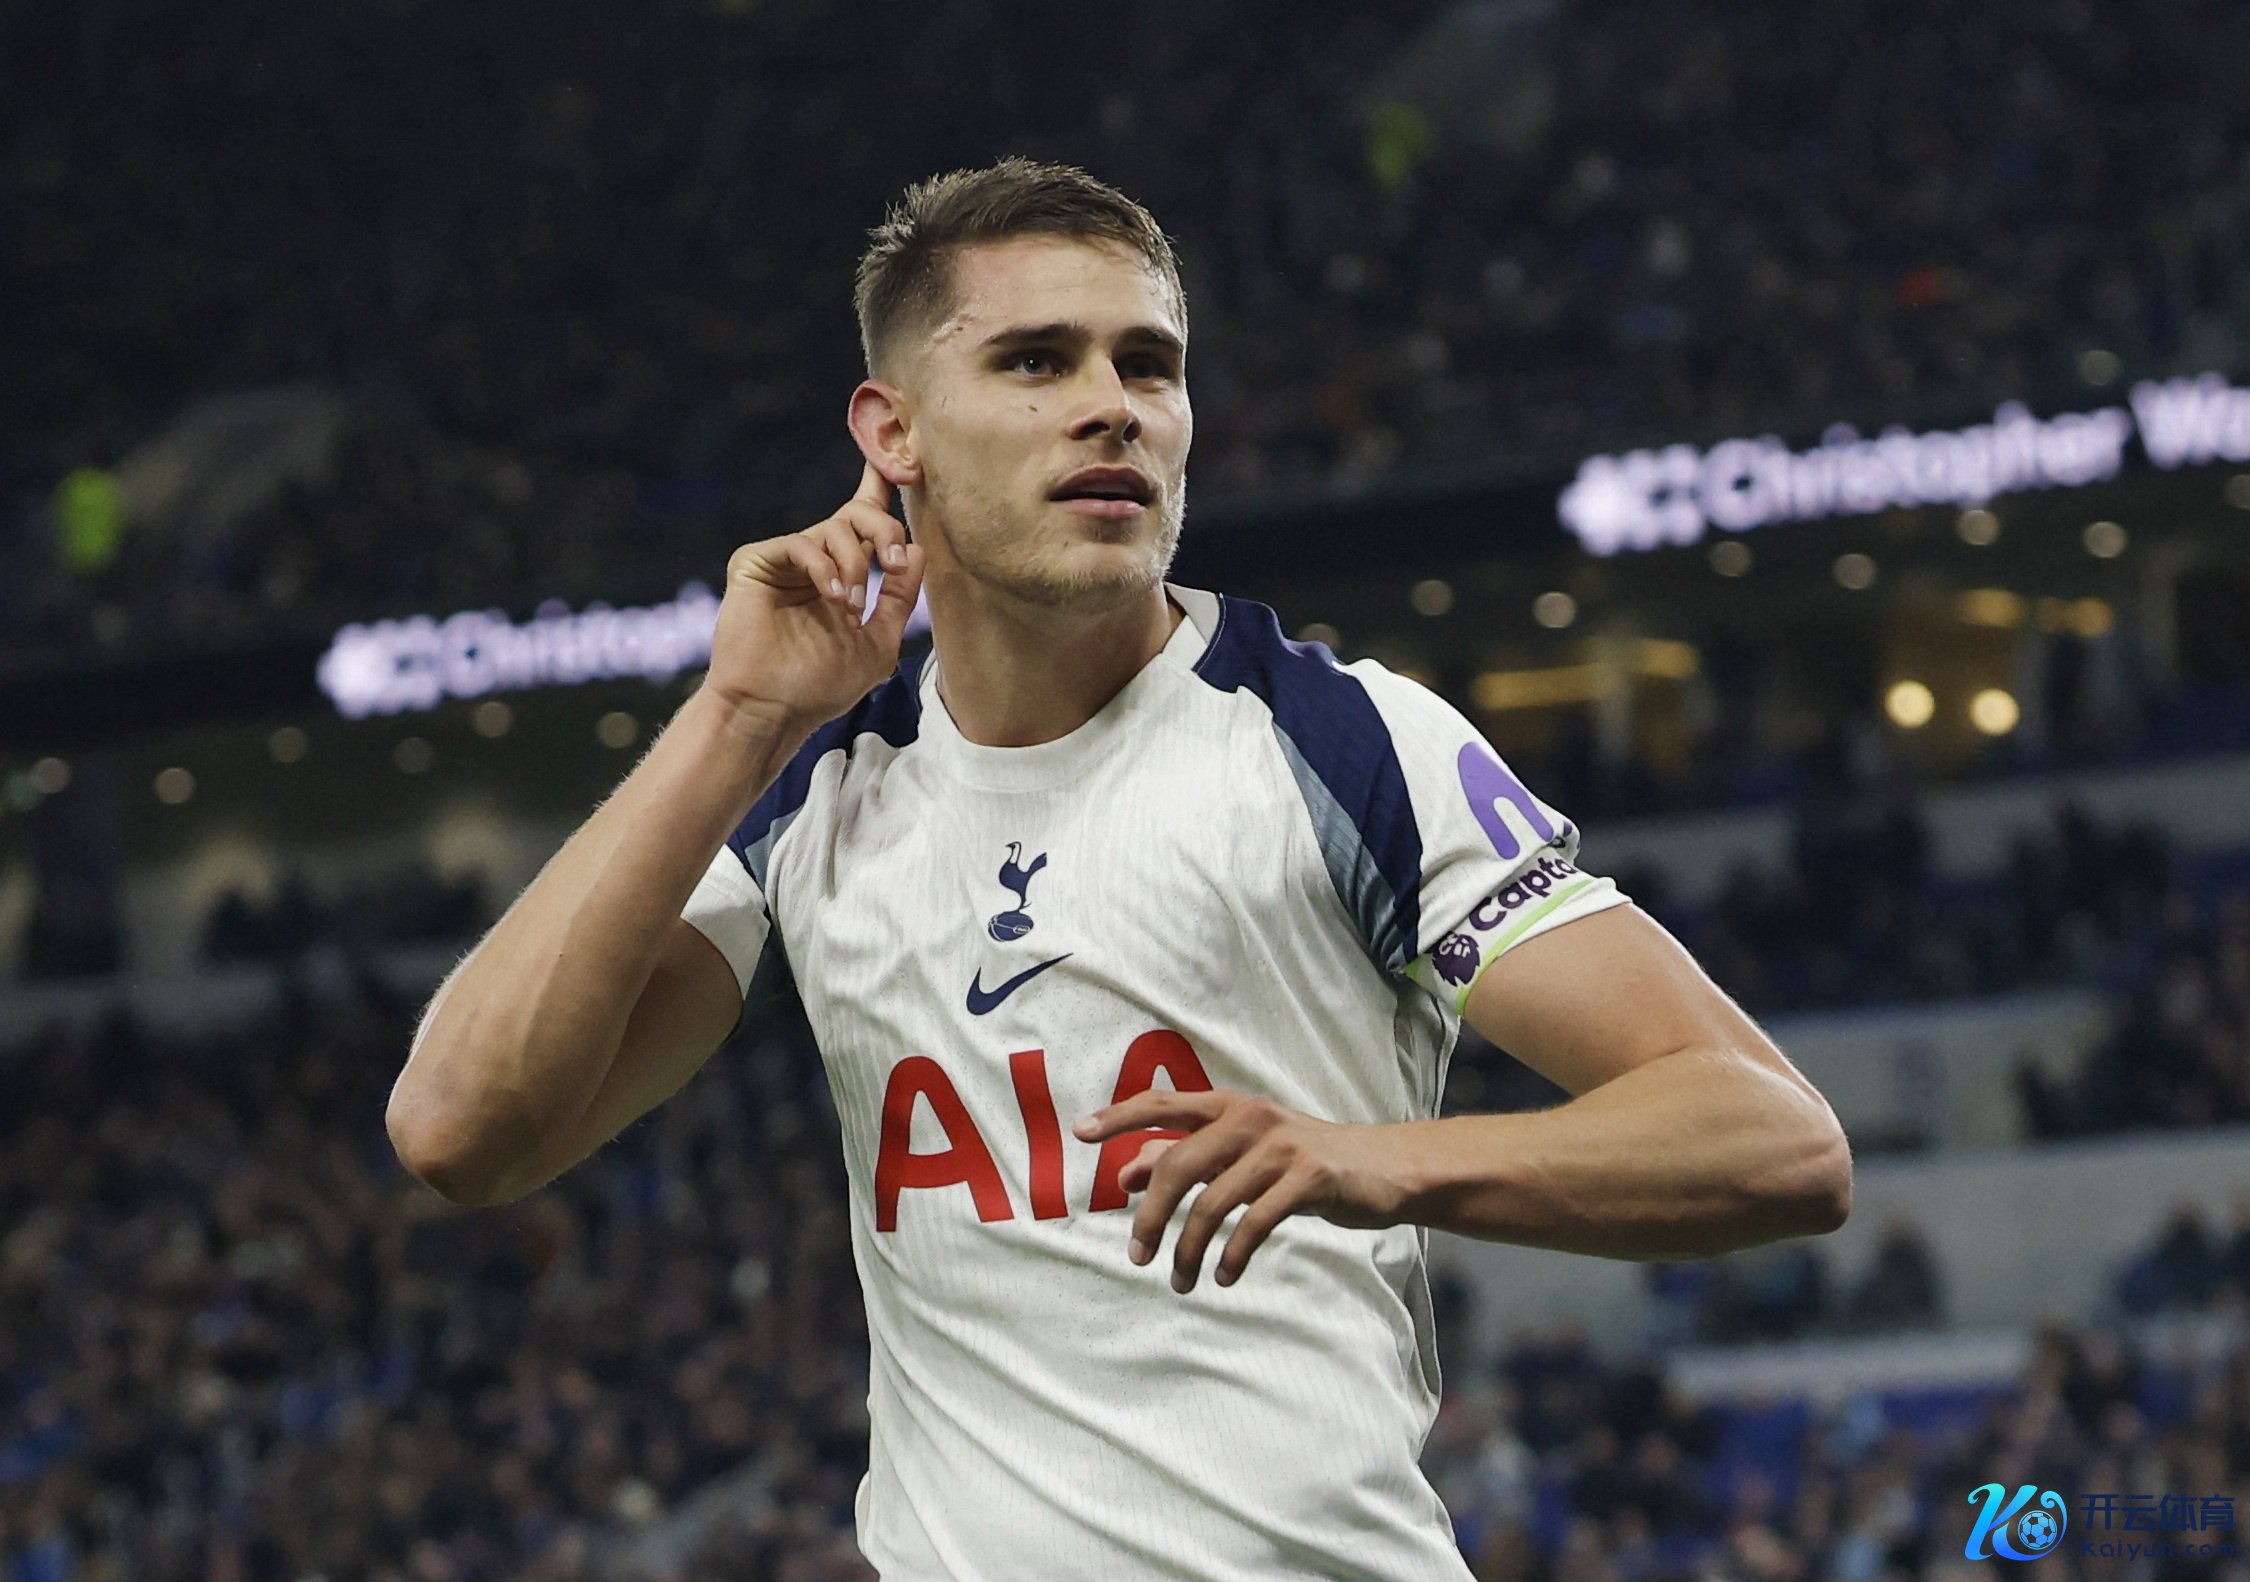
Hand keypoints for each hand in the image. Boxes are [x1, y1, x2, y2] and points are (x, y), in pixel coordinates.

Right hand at [703, 460, 925, 732]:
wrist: (773, 710)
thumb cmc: (822, 686)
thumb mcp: (879, 642)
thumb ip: (899, 597)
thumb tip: (916, 549)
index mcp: (843, 573)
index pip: (867, 522)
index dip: (883, 487)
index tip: (905, 462)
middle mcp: (815, 560)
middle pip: (857, 513)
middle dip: (885, 529)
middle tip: (893, 563)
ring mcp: (785, 560)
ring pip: (834, 528)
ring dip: (854, 565)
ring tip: (851, 607)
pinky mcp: (756, 562)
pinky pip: (801, 543)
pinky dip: (825, 568)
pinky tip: (833, 598)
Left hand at [1071, 1091, 1412, 1292]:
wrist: (1381, 1168)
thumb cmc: (1300, 1161)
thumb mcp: (1242, 1153)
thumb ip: (1186, 1157)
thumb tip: (1125, 1175)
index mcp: (1228, 1105)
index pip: (1162, 1104)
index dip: (1119, 1117)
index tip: (1080, 1134)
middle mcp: (1249, 1117)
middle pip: (1177, 1165)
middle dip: (1150, 1217)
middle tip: (1137, 1256)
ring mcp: (1281, 1145)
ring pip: (1212, 1202)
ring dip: (1188, 1250)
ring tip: (1181, 1282)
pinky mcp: (1309, 1178)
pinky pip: (1254, 1222)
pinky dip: (1231, 1256)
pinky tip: (1222, 1276)